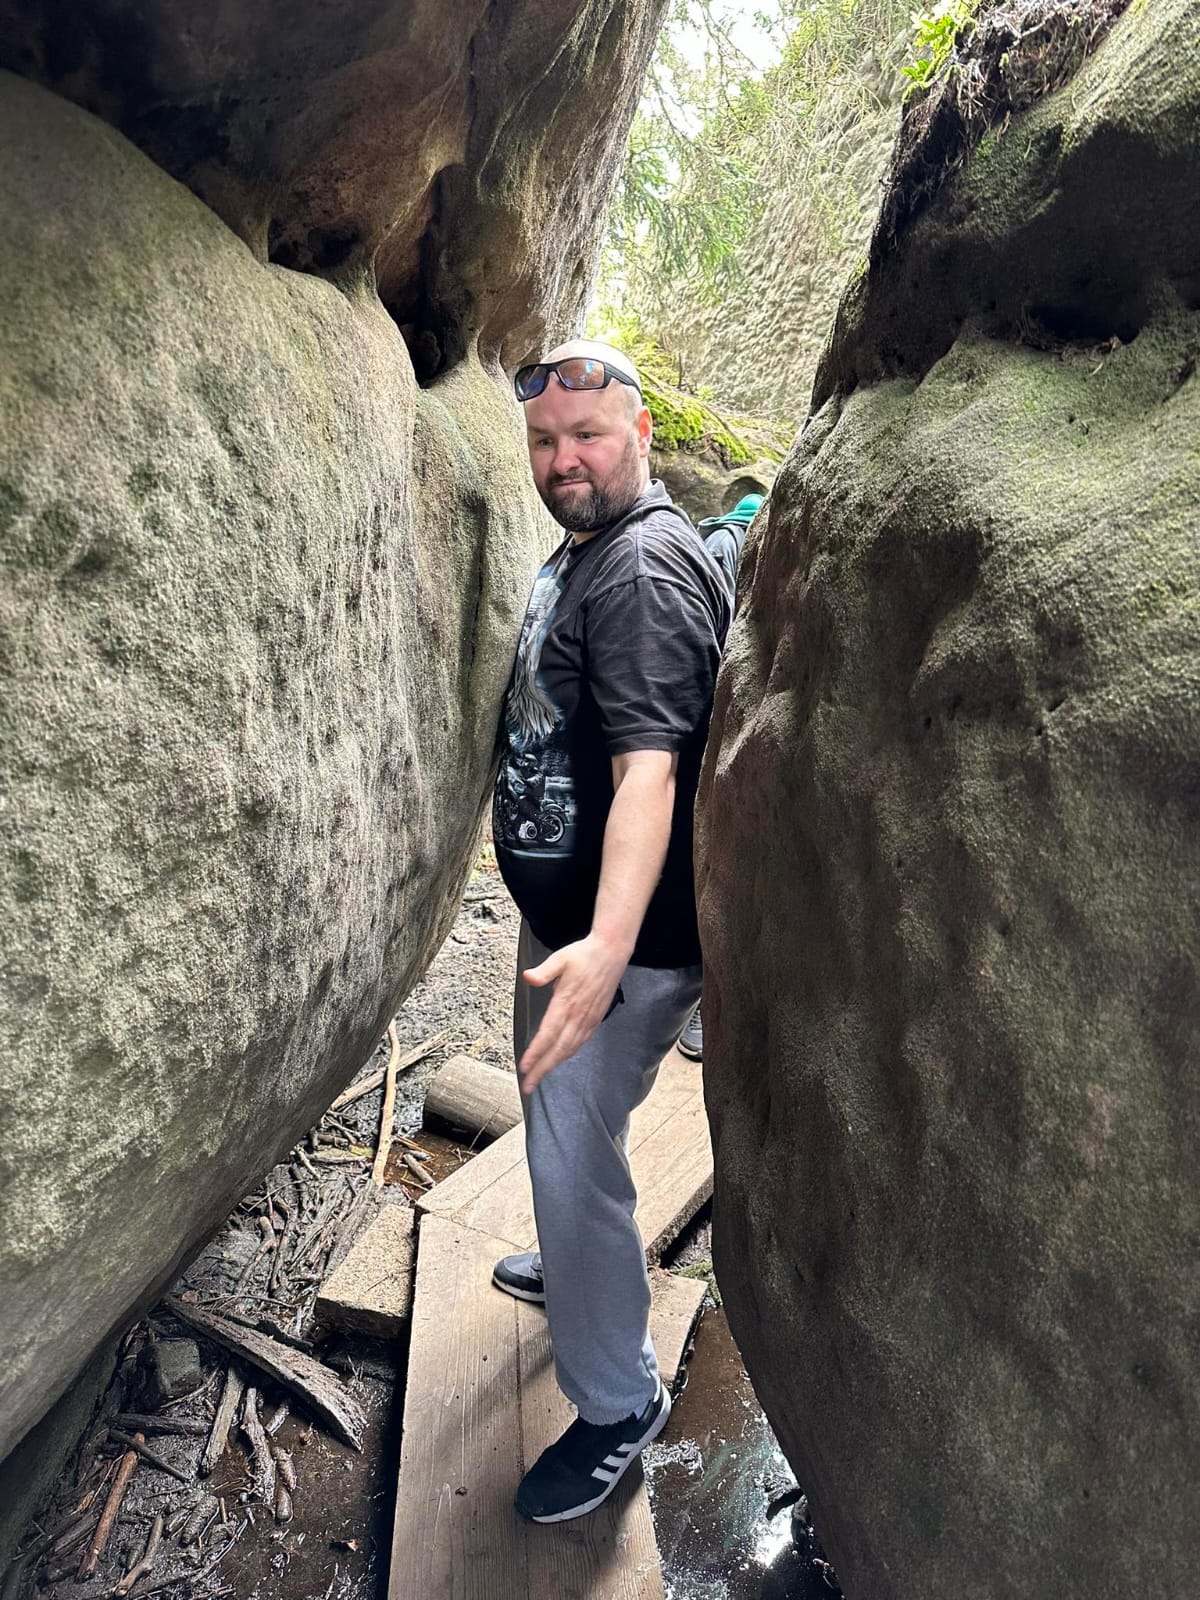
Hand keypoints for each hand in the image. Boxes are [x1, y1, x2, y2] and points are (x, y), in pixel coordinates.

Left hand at [517, 932, 630, 1093]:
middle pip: (558, 1049)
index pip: (548, 1034)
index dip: (536, 1053)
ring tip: (539, 1078)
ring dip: (554, 1065)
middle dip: (542, 1069)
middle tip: (528, 1085)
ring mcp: (588, 1019)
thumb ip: (544, 971)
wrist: (612, 953)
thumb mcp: (561, 958)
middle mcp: (578, 1015)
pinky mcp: (595, 1019)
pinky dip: (568, 1055)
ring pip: (569, 1049)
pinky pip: (580, 1042)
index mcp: (566, 1002)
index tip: (524, 1067)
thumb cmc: (584, 955)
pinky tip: (560, 1059)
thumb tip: (528, 977)